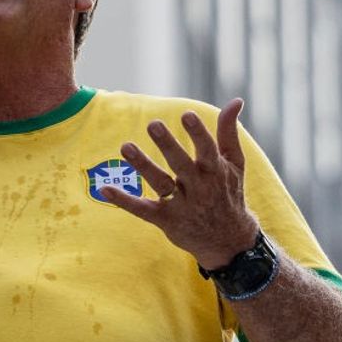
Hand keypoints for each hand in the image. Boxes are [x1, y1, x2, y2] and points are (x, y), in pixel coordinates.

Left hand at [99, 98, 259, 269]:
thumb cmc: (228, 194)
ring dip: (143, 165)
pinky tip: (105, 189)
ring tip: (125, 146)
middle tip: (153, 124)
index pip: (207, 150)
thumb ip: (229, 132)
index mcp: (216, 171)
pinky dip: (124, 201)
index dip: (198, 133)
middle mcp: (199, 188)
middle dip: (168, 145)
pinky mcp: (165, 219)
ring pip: (161, 183)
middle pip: (181, 164)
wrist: (229, 241)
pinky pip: (142, 210)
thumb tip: (236, 100)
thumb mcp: (234, 164)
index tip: (187, 115)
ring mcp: (182, 205)